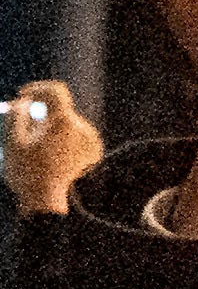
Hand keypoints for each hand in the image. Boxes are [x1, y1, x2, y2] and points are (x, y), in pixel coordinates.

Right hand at [5, 82, 98, 218]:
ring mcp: (92, 140)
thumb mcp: (12, 139)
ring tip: (37, 146)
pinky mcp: (94, 150)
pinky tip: (51, 154)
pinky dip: (62, 138)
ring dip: (51, 126)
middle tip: (24, 128)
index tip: (23, 97)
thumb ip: (17, 114)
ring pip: (68, 122)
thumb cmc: (25, 170)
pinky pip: (75, 136)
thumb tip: (24, 101)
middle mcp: (83, 127)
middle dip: (41, 113)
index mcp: (64, 122)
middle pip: (60, 109)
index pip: (56, 91)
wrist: (44, 199)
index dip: (38, 89)